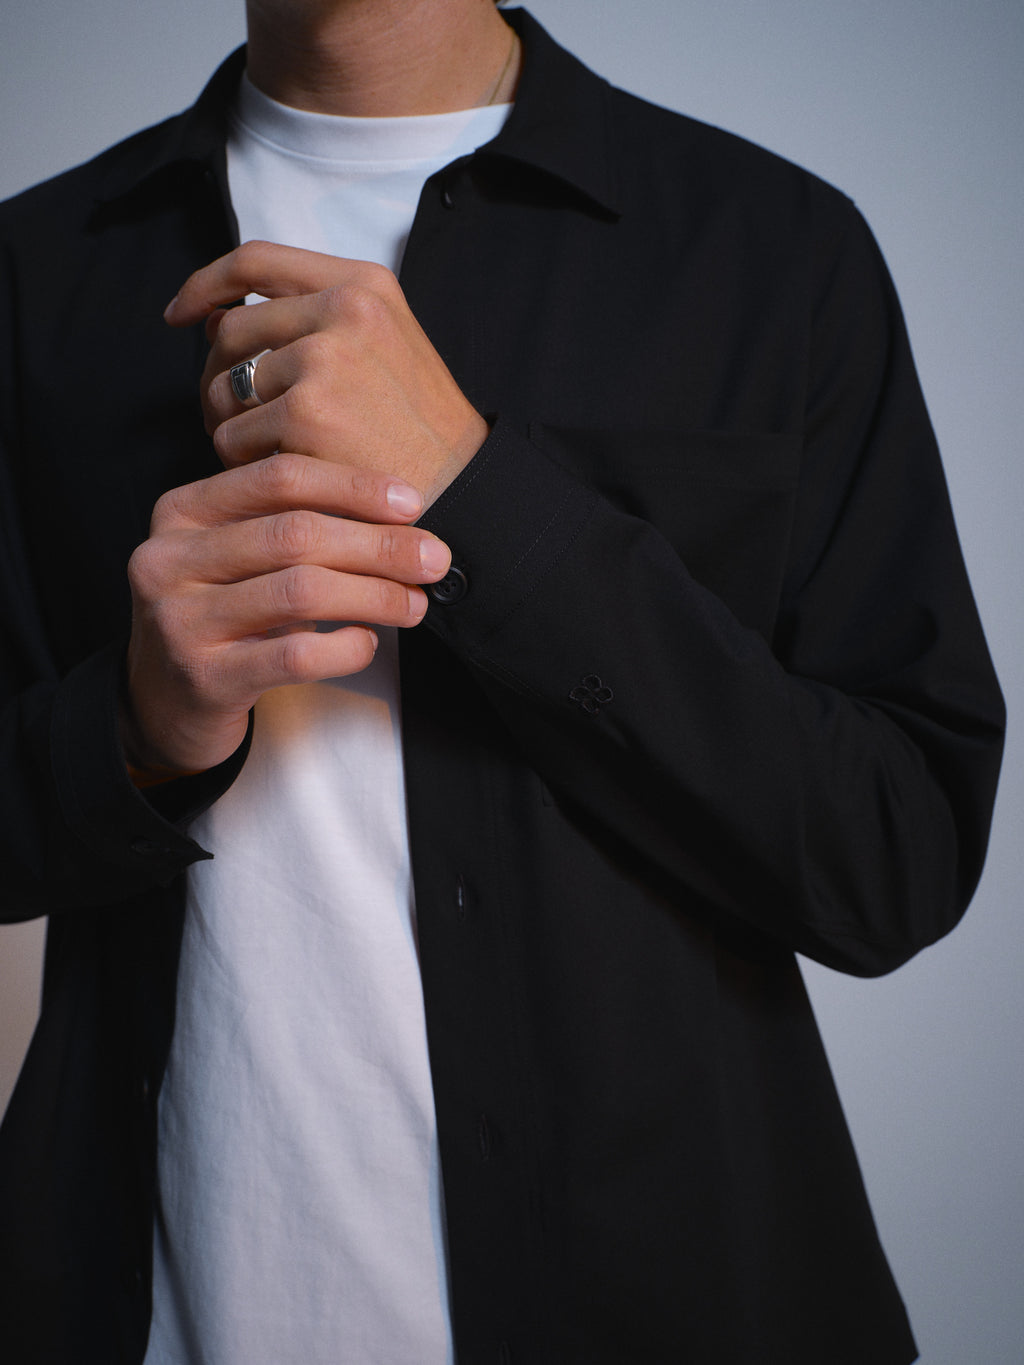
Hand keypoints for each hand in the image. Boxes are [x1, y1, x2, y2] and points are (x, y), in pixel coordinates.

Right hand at [122, 454, 450, 779]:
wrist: (163, 702)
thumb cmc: (220, 617)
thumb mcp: (237, 557)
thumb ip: (292, 525)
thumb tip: (401, 517)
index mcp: (183, 511)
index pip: (279, 479)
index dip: (353, 486)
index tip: (412, 504)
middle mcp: (170, 558)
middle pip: (297, 534)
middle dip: (379, 545)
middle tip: (434, 558)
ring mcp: (181, 619)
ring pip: (301, 591)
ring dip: (375, 595)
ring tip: (415, 603)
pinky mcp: (205, 677)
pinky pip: (296, 654)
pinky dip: (346, 647)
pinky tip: (368, 642)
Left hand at [164, 241, 489, 507]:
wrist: (462, 489)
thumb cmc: (417, 430)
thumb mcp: (386, 346)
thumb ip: (314, 320)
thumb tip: (216, 320)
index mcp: (363, 283)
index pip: (256, 260)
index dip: (206, 284)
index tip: (182, 313)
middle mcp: (344, 308)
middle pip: (231, 330)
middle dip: (215, 376)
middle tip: (229, 418)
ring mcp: (323, 358)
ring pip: (224, 386)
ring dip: (230, 425)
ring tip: (268, 452)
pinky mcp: (305, 412)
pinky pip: (233, 435)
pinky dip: (245, 462)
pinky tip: (282, 474)